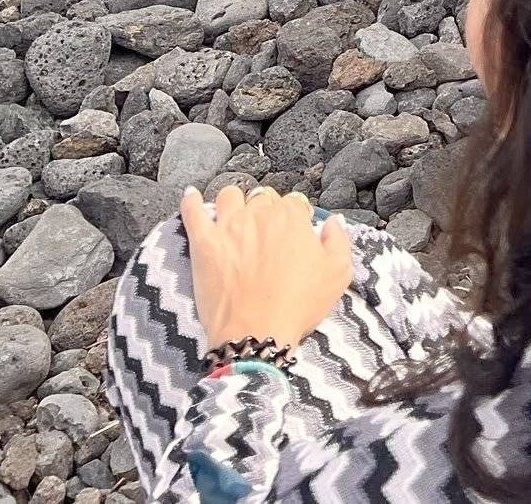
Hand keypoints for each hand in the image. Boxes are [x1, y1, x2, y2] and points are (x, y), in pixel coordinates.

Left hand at [182, 185, 352, 350]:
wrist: (257, 334)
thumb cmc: (298, 306)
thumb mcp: (338, 275)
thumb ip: (339, 240)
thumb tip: (332, 222)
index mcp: (291, 218)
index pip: (294, 202)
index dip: (295, 218)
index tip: (293, 234)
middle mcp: (260, 214)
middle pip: (262, 198)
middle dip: (265, 211)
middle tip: (266, 234)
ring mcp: (229, 226)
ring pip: (229, 195)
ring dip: (234, 203)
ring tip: (234, 217)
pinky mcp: (204, 244)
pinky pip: (193, 212)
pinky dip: (191, 201)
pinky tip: (191, 197)